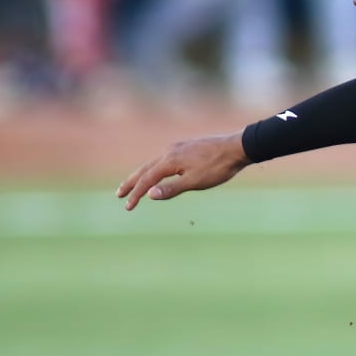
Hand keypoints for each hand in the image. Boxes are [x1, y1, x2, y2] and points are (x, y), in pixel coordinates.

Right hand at [116, 133, 251, 210]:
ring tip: (133, 184)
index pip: (147, 180)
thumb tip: (149, 194)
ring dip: (142, 175)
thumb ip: (172, 189)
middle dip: (131, 182)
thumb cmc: (218, 167)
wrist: (236, 148)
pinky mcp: (186, 147)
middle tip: (119, 194)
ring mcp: (178, 148)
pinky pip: (164, 159)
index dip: (136, 194)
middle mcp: (169, 151)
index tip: (128, 207)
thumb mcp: (195, 182)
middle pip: (144, 169)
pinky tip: (158, 172)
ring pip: (154, 163)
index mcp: (170, 161)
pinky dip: (155, 168)